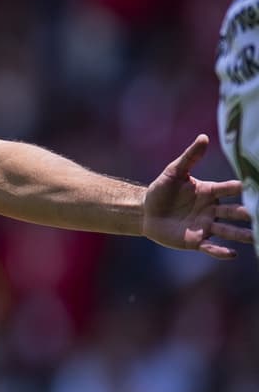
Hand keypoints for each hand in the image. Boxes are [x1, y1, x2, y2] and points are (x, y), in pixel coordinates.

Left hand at [143, 135, 252, 258]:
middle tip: (258, 214)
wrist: (145, 211)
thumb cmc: (161, 190)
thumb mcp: (174, 172)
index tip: (256, 186)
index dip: (244, 187)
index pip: (231, 189)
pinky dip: (221, 251)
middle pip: (235, 212)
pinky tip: (232, 254)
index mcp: (211, 192)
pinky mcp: (195, 240)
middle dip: (249, 213)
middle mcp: (213, 210)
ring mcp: (205, 226)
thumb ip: (190, 157)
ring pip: (228, 231)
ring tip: (255, 237)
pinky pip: (210, 247)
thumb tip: (203, 137)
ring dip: (242, 234)